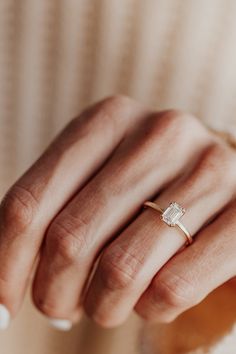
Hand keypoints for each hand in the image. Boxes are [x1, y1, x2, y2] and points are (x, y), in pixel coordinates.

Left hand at [0, 96, 234, 330]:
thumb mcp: (94, 177)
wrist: (218, 176)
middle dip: (53, 294)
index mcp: (109, 119)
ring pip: (122, 270)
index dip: (4, 264)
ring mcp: (208, 171)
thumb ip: (49, 215)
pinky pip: (173, 287)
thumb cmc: (145, 182)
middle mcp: (161, 135)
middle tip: (60, 305)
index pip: (29, 204)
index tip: (1, 304)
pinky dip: (151, 308)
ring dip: (101, 306)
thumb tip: (3, 291)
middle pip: (70, 239)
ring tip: (104, 303)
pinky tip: (149, 297)